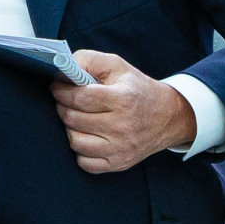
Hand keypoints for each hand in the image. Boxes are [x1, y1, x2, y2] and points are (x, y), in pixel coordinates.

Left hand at [52, 51, 196, 173]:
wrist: (167, 116)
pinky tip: (87, 136)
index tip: (57, 87)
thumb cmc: (136, 89)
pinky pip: (84, 163)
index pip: (80, 97)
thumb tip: (62, 71)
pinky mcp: (118, 163)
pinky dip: (80, 150)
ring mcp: (120, 148)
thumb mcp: (116, 65)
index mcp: (123, 99)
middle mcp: (122, 126)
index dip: (62, 91)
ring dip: (70, 128)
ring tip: (77, 118)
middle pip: (74, 119)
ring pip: (75, 142)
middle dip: (63, 107)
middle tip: (65, 101)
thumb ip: (88, 60)